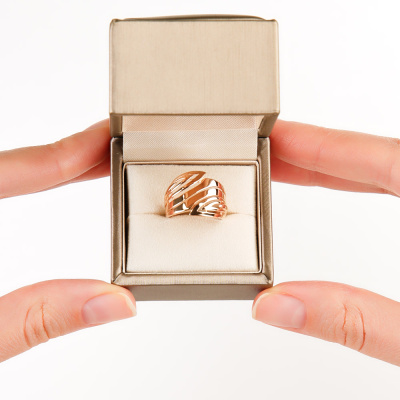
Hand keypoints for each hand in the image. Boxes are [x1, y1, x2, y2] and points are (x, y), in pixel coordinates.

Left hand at [0, 120, 135, 362]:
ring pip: (2, 173)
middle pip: (10, 164)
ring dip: (49, 169)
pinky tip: (46, 188)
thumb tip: (115, 303)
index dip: (67, 152)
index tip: (108, 136)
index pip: (11, 167)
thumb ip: (38, 318)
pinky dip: (23, 185)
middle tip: (114, 148)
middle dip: (68, 156)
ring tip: (92, 166)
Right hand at [252, 120, 399, 365]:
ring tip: (289, 168)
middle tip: (264, 152)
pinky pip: (397, 185)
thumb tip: (276, 306)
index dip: (317, 144)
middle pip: (377, 157)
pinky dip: (363, 182)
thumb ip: (355, 320)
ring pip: (387, 168)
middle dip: (313, 153)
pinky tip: (341, 187)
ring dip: (334, 168)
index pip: (376, 158)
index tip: (274, 136)